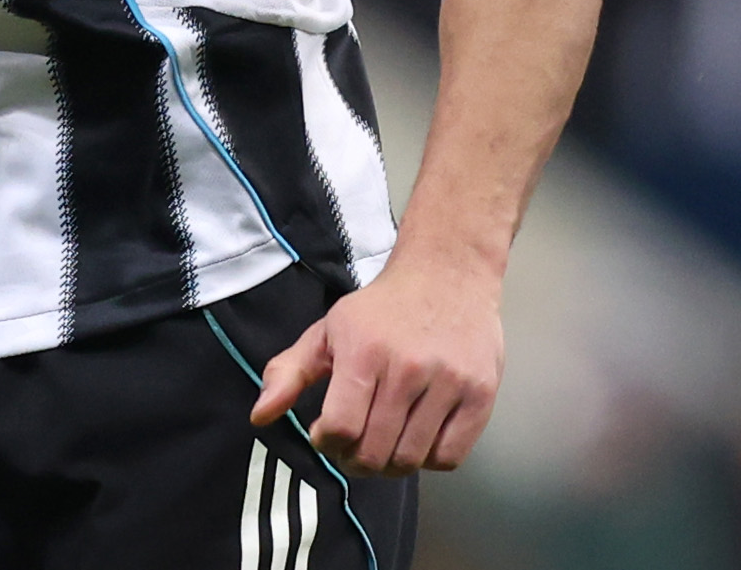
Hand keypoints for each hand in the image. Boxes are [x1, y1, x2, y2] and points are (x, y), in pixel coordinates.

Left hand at [251, 252, 504, 475]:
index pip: (340, 427)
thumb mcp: (327, 331)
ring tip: (383, 445)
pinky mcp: (481, 395)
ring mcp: (449, 383)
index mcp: (363, 351)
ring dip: (390, 465)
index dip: (327, 443)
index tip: (324, 434)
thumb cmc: (382, 309)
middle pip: (375, 451)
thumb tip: (260, 416)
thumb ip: (289, 373)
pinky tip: (416, 439)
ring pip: (411, 459)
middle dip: (355, 460)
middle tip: (353, 448)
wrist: (447, 276)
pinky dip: (428, 460)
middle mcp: (408, 368)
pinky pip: (450, 457)